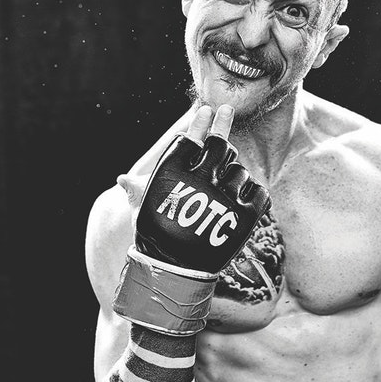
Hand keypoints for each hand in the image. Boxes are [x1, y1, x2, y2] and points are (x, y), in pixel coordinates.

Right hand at [135, 104, 269, 274]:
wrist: (173, 272)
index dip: (201, 121)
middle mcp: (199, 180)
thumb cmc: (155, 237)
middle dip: (223, 129)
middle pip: (221, 145)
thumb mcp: (143, 211)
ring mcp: (224, 197)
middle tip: (228, 112)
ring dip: (235, 172)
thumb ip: (139, 192)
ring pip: (240, 170)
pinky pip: (258, 191)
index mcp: (174, 173)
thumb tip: (122, 179)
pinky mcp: (244, 216)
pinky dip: (254, 192)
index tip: (209, 109)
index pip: (191, 137)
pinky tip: (245, 195)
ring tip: (226, 182)